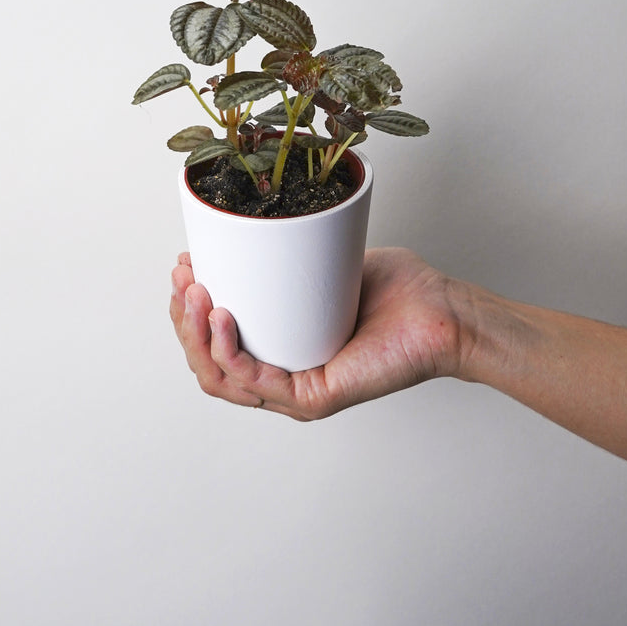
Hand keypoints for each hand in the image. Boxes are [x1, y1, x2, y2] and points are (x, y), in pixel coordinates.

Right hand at [170, 248, 464, 419]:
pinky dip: (227, 352)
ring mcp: (295, 393)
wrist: (442, 311)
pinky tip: (221, 315)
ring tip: (196, 290)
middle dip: (184, 319)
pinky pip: (254, 381)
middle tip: (184, 275)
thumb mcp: (324, 264)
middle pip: (208, 362)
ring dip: (196, 333)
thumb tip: (247, 226)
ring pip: (221, 376)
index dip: (190, 309)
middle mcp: (282, 377)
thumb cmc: (397, 291)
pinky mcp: (313, 399)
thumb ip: (287, 255)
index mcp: (280, 351)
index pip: (215, 343)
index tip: (185, 264)